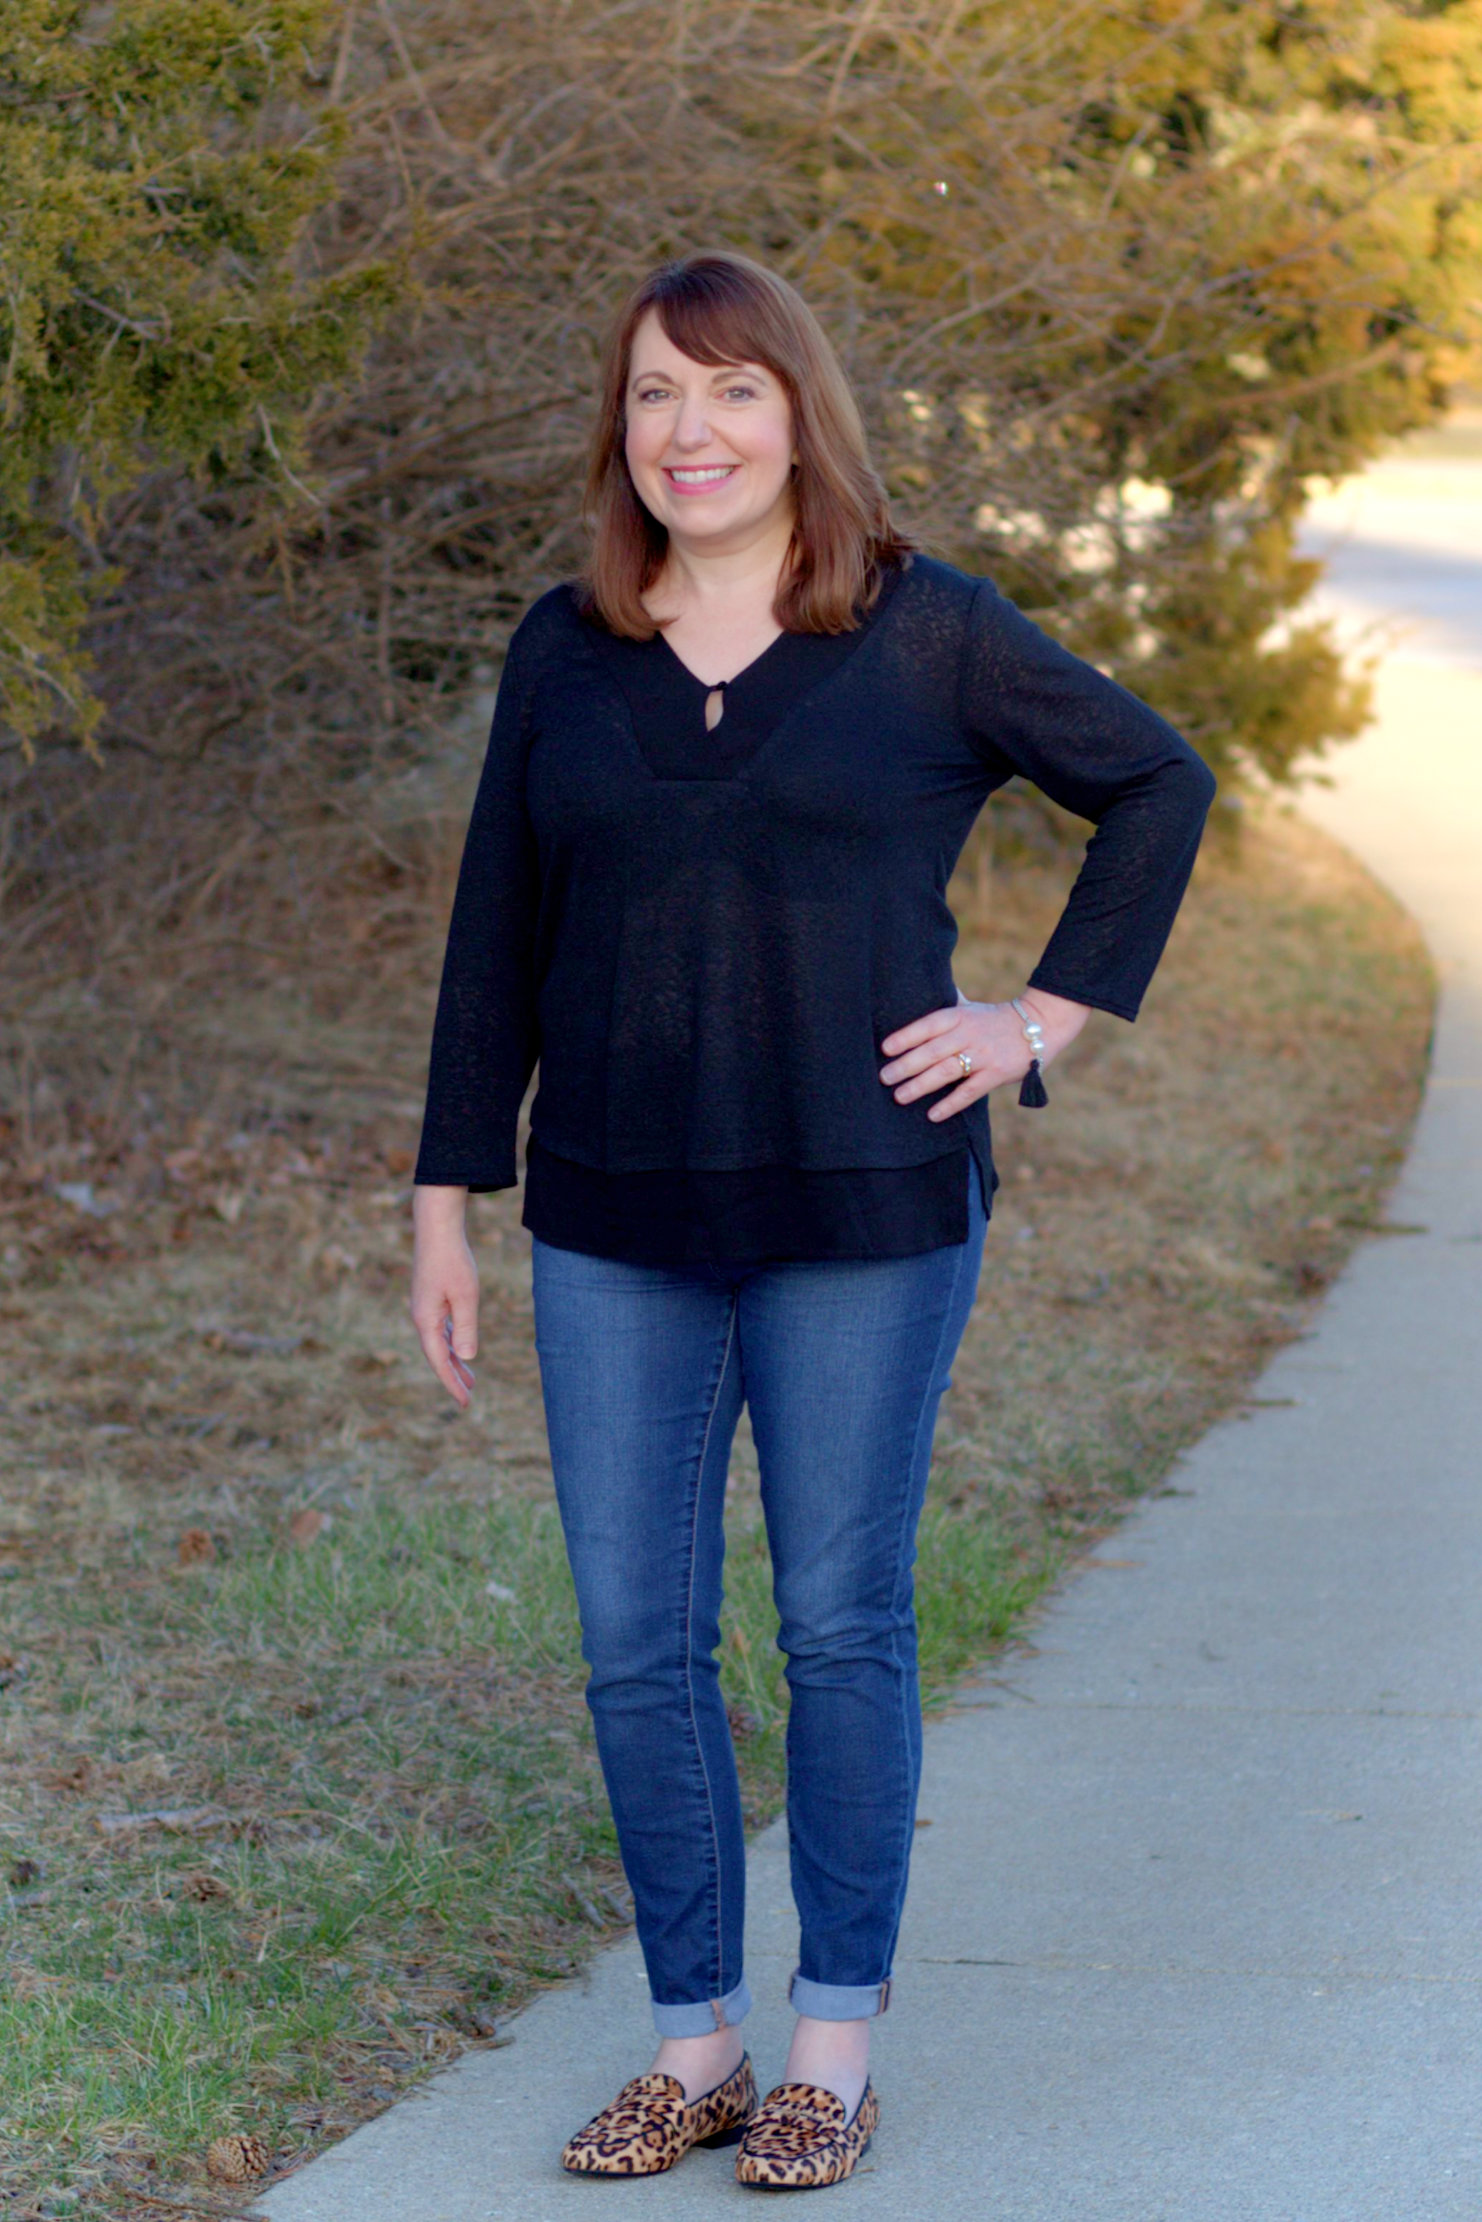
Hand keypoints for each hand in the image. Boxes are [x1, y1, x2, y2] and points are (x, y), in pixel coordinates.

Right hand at [410, 1185, 478, 1406]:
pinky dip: (451, 1343)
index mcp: (426, 1320)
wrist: (436, 1228)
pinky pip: (440, 1329)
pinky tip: (460, 1347)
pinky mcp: (430, 1298)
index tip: (465, 1402)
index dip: (452, 1382)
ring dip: (453, 1360)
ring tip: (469, 1379)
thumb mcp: (466, 1295)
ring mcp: (424, 1308)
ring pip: (439, 1342)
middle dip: (452, 1376)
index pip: (440, 1361)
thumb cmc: (452, 1260)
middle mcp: (421, 1317)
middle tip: (468, 1398)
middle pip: (437, 1355)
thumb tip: (465, 1356)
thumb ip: (466, 1327)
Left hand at [879, 986, 1089, 1121]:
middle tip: (884, 1077)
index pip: (927, 1025)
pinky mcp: (996, 1074)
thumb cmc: (996, 1018)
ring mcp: (982, 1055)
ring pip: (946, 1071)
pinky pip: (969, 1091)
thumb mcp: (971, 1006)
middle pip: (932, 1051)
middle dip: (905, 1065)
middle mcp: (968, 1034)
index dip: (906, 1036)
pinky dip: (951, 1104)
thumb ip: (947, 1003)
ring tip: (900, 1096)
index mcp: (959, 1016)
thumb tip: (923, 985)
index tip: (885, 1048)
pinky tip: (933, 1114)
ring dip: (921, 1085)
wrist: (1039, 1026)